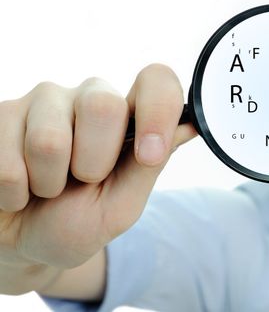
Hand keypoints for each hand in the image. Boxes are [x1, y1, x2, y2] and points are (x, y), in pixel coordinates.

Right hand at [0, 64, 195, 292]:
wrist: (22, 243)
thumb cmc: (77, 223)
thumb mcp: (121, 205)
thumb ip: (150, 165)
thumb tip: (194, 125)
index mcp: (128, 118)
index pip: (156, 80)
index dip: (158, 111)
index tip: (148, 153)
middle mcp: (91, 98)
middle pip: (103, 106)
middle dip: (92, 163)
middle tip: (82, 180)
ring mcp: (45, 101)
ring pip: (49, 138)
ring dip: (48, 182)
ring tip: (47, 186)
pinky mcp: (2, 113)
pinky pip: (8, 156)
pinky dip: (14, 189)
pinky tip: (18, 187)